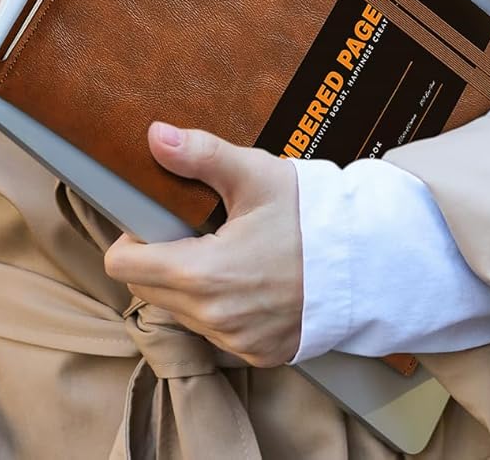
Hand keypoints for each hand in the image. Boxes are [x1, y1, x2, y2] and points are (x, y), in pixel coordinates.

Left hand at [102, 122, 303, 367]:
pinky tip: (246, 276)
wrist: (365, 260)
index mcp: (203, 275)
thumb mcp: (253, 174)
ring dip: (187, 283)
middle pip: (147, 289)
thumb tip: (155, 135)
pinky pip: (214, 330)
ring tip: (223, 249)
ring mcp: (236, 341)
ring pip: (180, 311)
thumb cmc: (309, 216)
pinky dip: (218, 305)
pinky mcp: (256, 353)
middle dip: (159, 257)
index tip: (155, 220)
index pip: (124, 268)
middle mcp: (214, 318)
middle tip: (194, 228)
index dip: (131, 238)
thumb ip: (200, 154)